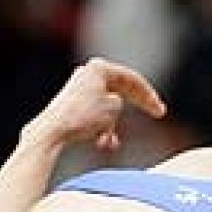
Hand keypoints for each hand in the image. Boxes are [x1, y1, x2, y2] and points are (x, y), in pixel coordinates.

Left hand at [29, 58, 167, 152]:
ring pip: (107, 107)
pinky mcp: (71, 105)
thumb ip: (120, 101)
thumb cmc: (81, 117)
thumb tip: (113, 105)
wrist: (52, 132)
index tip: (160, 110)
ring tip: (109, 142)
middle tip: (157, 114)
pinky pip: (94, 115)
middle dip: (138, 106)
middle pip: (122, 89)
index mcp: (99, 67)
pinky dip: (101, 128)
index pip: (132, 79)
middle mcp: (87, 74)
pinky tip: (101, 143)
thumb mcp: (113, 107)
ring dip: (113, 125)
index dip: (149, 95)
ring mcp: (78, 89)